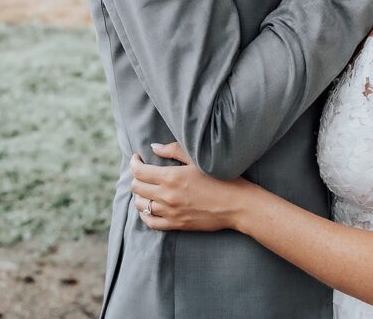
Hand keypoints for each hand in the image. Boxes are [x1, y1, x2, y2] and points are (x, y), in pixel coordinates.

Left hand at [129, 142, 251, 231]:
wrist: (238, 205)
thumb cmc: (222, 178)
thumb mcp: (198, 159)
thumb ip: (174, 150)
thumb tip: (154, 147)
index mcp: (171, 176)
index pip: (139, 171)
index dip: (134, 163)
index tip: (137, 158)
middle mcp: (167, 196)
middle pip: (136, 187)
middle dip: (136, 177)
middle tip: (143, 172)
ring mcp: (170, 212)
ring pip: (140, 205)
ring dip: (140, 195)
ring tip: (147, 188)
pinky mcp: (176, 225)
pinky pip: (150, 222)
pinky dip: (145, 214)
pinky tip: (149, 207)